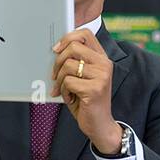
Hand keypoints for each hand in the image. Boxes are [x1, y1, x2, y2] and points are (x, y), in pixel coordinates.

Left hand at [51, 29, 117, 151]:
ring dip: (60, 80)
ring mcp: (101, 76)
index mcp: (102, 58)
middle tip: (55, 75)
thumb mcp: (82, 77)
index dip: (67, 38)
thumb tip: (55, 50)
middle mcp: (104, 64)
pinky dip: (64, 91)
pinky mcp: (95, 89)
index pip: (85, 35)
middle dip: (58, 62)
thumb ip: (75, 62)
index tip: (56, 50)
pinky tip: (70, 98)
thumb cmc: (88, 100)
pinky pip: (69, 82)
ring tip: (63, 90)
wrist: (100, 125)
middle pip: (73, 47)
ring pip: (68, 65)